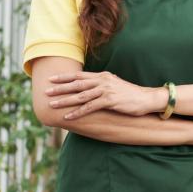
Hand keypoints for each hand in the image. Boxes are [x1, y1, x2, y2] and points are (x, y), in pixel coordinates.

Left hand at [47, 70, 164, 119]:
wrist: (146, 98)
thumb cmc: (130, 94)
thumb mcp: (114, 85)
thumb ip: (101, 84)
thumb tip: (89, 88)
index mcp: (102, 76)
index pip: (79, 75)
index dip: (64, 77)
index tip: (51, 79)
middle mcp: (102, 81)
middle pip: (77, 84)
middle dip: (60, 88)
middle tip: (46, 91)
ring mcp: (106, 90)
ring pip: (81, 95)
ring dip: (65, 100)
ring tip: (52, 104)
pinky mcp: (110, 101)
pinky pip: (90, 107)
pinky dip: (77, 112)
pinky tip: (68, 116)